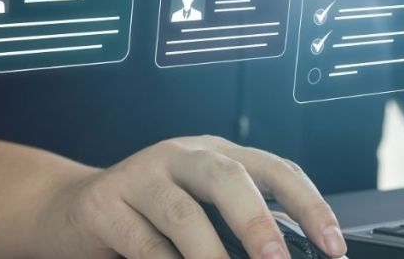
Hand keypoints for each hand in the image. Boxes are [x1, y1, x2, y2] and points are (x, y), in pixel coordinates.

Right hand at [39, 135, 346, 258]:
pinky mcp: (105, 203)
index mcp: (218, 154)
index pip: (275, 169)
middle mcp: (183, 156)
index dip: (309, 205)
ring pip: (183, 210)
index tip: (333, 246)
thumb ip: (238, 228)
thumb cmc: (149, 214)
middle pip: (229, 176)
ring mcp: (141, 175)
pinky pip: (142, 241)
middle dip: (258, 221)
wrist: (71, 209)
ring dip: (210, 253)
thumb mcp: (200, 211)